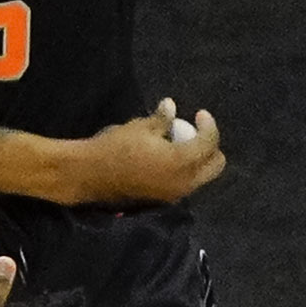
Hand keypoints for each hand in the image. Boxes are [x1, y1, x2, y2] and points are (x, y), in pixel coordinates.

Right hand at [71, 97, 224, 204]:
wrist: (90, 175)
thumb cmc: (116, 148)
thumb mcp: (141, 128)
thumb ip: (162, 119)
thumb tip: (172, 106)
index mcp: (182, 162)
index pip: (210, 143)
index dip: (209, 125)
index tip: (199, 114)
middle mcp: (184, 182)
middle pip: (215, 165)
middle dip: (211, 146)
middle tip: (196, 131)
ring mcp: (175, 194)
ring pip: (202, 177)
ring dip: (198, 159)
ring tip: (180, 142)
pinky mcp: (164, 199)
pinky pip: (186, 183)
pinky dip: (186, 170)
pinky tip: (169, 157)